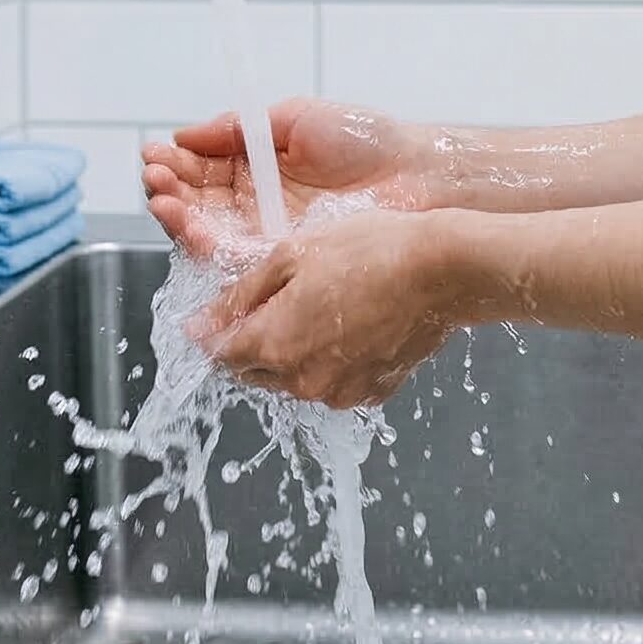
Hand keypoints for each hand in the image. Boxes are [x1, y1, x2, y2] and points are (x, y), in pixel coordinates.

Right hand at [142, 98, 436, 260]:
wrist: (415, 175)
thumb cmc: (365, 140)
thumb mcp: (294, 119)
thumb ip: (237, 129)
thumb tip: (183, 134)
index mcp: (258, 169)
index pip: (203, 170)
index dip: (176, 163)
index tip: (153, 153)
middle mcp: (257, 205)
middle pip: (198, 203)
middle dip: (169, 190)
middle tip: (153, 176)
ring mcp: (268, 235)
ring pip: (208, 233)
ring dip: (177, 217)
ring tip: (161, 198)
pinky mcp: (282, 261)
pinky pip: (235, 259)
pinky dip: (205, 244)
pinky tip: (190, 225)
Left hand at [188, 207, 462, 408]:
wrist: (443, 269)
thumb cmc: (371, 250)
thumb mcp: (291, 255)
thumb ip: (240, 295)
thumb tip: (200, 325)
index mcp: (274, 344)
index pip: (220, 354)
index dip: (215, 331)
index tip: (220, 313)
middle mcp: (303, 381)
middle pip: (254, 371)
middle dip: (253, 341)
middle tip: (277, 299)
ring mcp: (340, 392)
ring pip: (294, 379)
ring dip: (293, 350)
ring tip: (322, 304)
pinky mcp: (373, 393)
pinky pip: (334, 382)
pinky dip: (331, 359)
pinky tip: (351, 321)